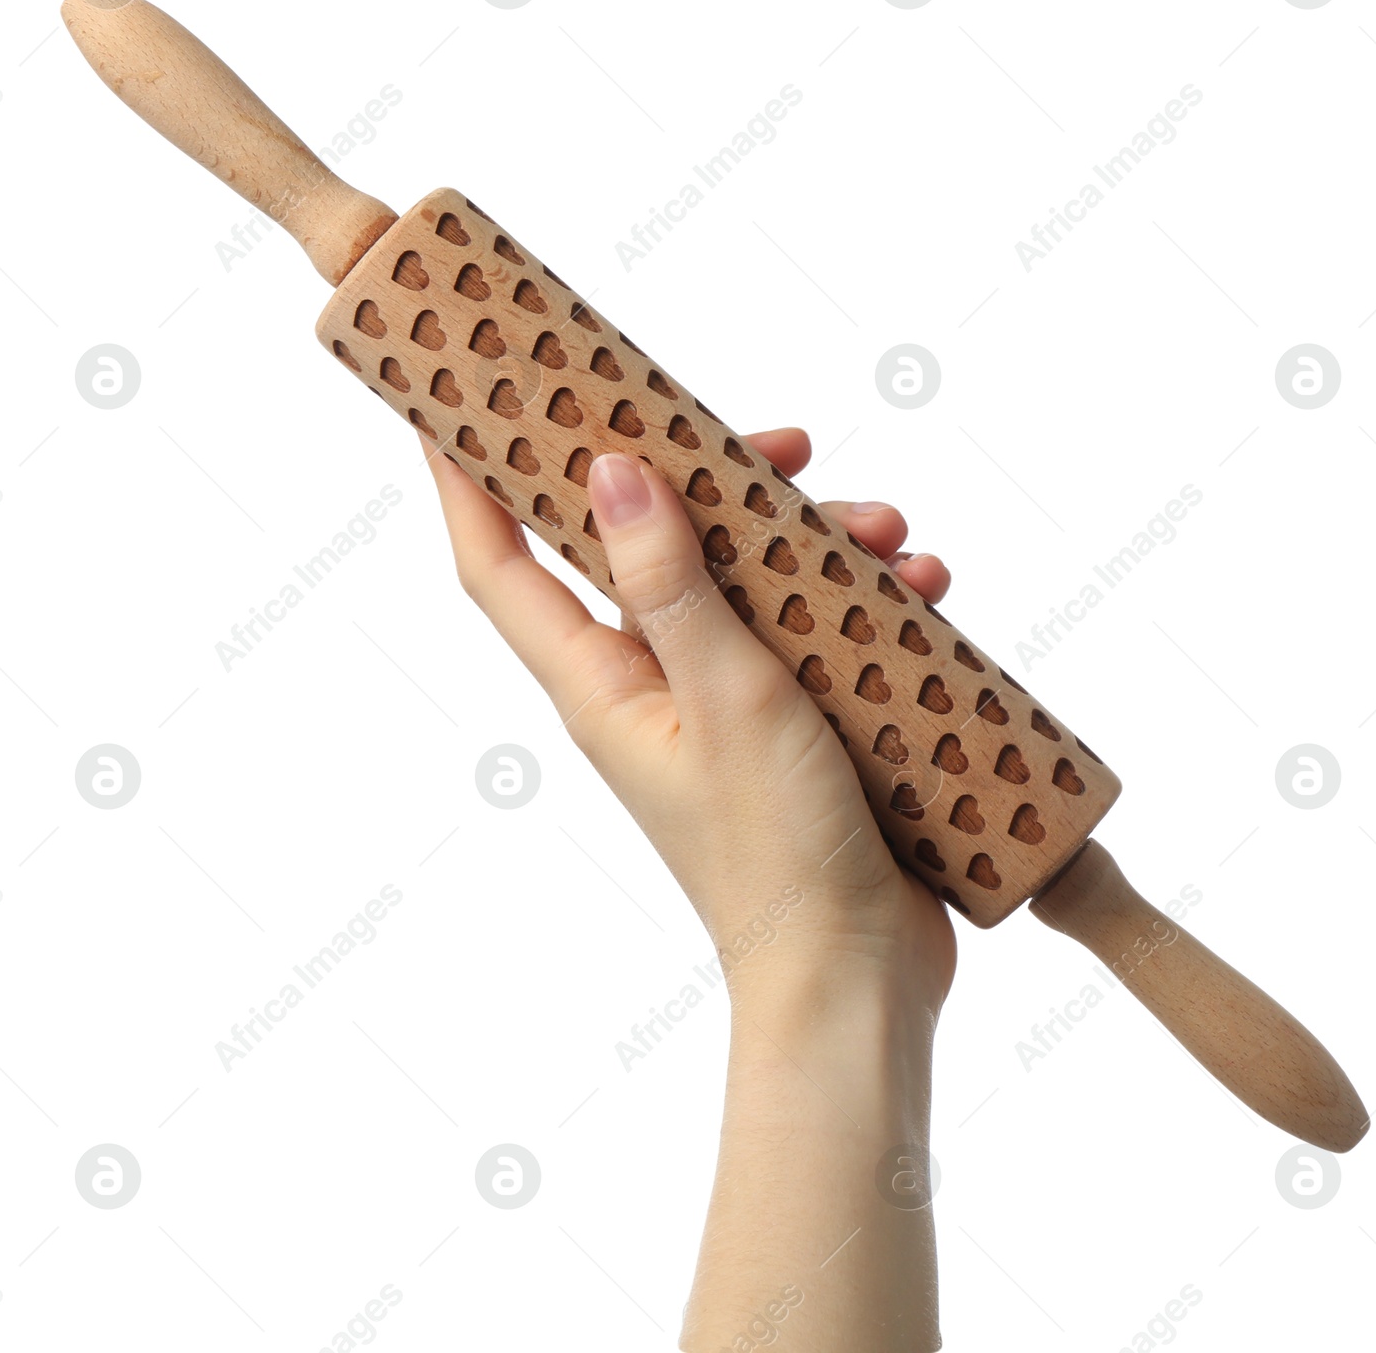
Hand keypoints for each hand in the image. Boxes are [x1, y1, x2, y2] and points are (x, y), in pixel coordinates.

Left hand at [423, 426, 957, 1018]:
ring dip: (818, 542)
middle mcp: (648, 684)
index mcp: (600, 682)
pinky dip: (863, 600)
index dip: (466, 480)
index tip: (450, 398)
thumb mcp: (725, 697)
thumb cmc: (776, 854)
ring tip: (892, 531)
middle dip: (714, 482)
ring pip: (748, 578)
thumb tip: (608, 471)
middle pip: (648, 544)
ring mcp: (719, 703)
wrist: (856, 976)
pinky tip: (925, 587)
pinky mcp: (789, 722)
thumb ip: (671, 582)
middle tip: (787, 443)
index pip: (500, 564)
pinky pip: (814, 629)